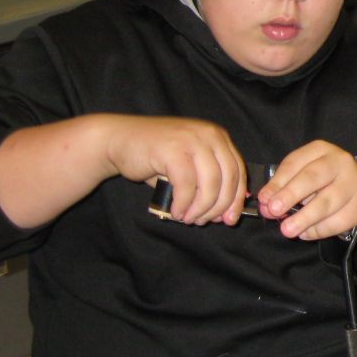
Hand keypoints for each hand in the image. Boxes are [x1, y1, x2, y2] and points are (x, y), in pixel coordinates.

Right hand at [103, 116, 246, 225]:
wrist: (119, 140)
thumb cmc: (155, 157)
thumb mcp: (189, 168)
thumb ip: (208, 185)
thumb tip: (226, 214)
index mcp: (218, 137)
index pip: (238, 171)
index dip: (237, 198)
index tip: (230, 219)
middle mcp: (209, 134)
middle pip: (228, 178)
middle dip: (219, 206)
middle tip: (203, 222)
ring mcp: (191, 139)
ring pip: (210, 183)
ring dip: (201, 208)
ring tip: (188, 219)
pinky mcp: (172, 149)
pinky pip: (186, 184)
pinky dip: (184, 203)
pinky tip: (177, 212)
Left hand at [255, 141, 356, 241]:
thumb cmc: (326, 184)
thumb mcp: (304, 177)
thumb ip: (284, 188)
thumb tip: (266, 204)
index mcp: (321, 150)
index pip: (295, 163)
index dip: (278, 182)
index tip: (264, 199)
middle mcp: (341, 162)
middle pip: (313, 177)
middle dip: (291, 194)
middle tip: (274, 210)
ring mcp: (354, 183)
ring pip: (326, 202)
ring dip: (304, 218)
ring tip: (287, 230)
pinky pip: (337, 221)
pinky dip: (319, 230)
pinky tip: (306, 233)